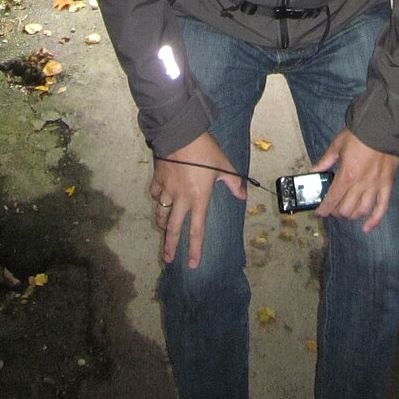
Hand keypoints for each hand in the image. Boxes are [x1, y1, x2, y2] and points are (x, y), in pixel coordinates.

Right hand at [150, 132, 245, 268]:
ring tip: (161, 230)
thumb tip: (243, 196)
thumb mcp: (223, 165)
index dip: (194, 249)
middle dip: (170, 246)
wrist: (181, 134)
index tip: (192, 264)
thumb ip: (233, 182)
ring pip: (161, 213)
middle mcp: (182, 199)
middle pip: (173, 228)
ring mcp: (167, 190)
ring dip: (161, 224)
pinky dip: (158, 199)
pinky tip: (159, 199)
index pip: (197, 230)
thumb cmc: (205, 150)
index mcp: (199, 198)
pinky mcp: (158, 179)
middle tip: (168, 259)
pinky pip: (156, 195)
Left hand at [311, 129, 398, 232]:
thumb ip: (325, 160)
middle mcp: (361, 183)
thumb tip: (314, 170)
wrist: (382, 126)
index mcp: (347, 174)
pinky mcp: (387, 185)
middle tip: (333, 208)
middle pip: (346, 209)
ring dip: (352, 215)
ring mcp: (376, 186)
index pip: (333, 199)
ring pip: (362, 211)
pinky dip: (374, 221)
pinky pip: (382, 208)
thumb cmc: (360, 134)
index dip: (324, 209)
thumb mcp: (338, 144)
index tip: (319, 213)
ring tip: (347, 212)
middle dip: (336, 212)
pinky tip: (366, 227)